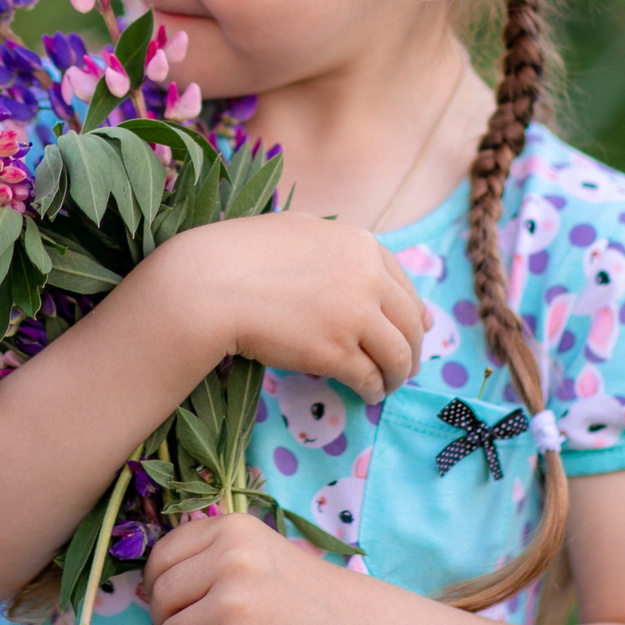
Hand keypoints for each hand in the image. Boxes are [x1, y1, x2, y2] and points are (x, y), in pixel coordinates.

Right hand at [136, 212, 425, 401]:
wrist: (211, 285)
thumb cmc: (243, 253)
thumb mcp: (300, 231)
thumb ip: (338, 249)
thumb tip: (367, 273)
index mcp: (361, 245)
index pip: (404, 286)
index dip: (412, 314)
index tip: (413, 332)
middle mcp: (368, 279)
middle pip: (409, 324)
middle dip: (411, 350)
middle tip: (404, 367)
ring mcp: (355, 317)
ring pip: (398, 356)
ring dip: (397, 375)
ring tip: (387, 386)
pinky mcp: (337, 352)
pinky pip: (369, 378)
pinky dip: (373, 389)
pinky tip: (366, 394)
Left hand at [145, 512, 381, 624]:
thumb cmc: (303, 593)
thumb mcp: (259, 550)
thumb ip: (211, 554)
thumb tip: (153, 585)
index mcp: (232, 530)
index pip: (162, 557)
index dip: (157, 586)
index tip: (172, 604)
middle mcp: (230, 560)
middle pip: (161, 599)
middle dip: (167, 622)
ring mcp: (233, 604)